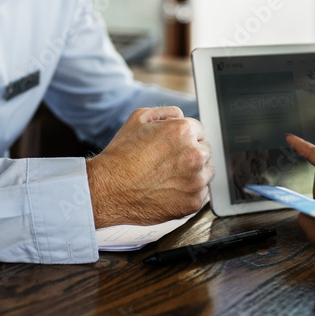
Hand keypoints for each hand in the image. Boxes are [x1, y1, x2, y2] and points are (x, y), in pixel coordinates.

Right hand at [87, 107, 213, 227]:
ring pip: (206, 173)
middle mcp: (194, 155)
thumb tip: (180, 116)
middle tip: (167, 162)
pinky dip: (189, 192)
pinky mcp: (192, 203)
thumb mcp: (138, 118)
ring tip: (168, 177)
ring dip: (193, 173)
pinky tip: (169, 190)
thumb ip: (166, 112)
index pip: (199, 131)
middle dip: (190, 154)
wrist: (108, 189)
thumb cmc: (121, 155)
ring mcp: (196, 181)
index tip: (173, 147)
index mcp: (184, 131)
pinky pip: (200, 194)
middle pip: (205, 151)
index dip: (184, 138)